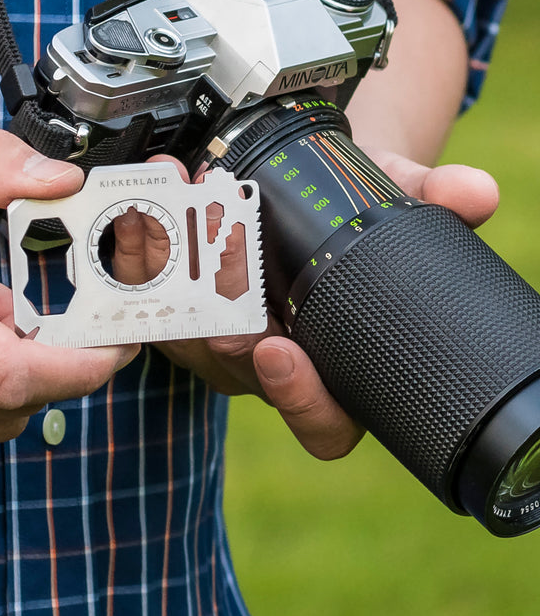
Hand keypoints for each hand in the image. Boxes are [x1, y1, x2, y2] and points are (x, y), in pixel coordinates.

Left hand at [112, 153, 498, 459]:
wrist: (300, 198)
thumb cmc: (348, 218)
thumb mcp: (388, 204)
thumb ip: (429, 199)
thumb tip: (474, 192)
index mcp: (326, 368)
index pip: (321, 423)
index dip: (302, 401)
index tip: (281, 350)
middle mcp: (266, 366)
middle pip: (235, 372)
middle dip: (220, 316)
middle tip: (219, 261)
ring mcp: (214, 343)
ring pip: (182, 333)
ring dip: (172, 275)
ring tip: (176, 214)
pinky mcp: (173, 313)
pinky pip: (147, 301)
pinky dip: (141, 257)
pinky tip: (142, 213)